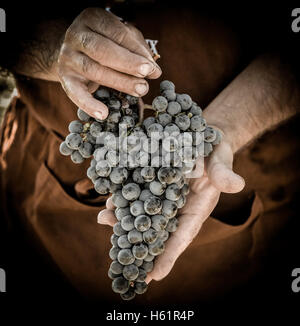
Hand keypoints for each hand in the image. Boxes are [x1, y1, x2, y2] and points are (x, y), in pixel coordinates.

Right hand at [56, 7, 160, 119]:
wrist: (74, 53)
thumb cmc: (105, 44)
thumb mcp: (121, 38)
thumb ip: (137, 49)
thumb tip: (154, 71)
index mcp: (92, 19)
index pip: (117, 33)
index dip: (136, 50)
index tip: (152, 66)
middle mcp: (77, 36)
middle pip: (103, 51)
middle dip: (128, 64)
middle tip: (147, 75)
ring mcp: (68, 57)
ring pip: (93, 70)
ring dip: (120, 82)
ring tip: (140, 90)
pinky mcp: (65, 77)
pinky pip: (75, 93)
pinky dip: (89, 105)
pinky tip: (103, 114)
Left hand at [97, 130, 244, 282]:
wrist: (201, 136)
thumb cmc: (215, 152)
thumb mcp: (221, 160)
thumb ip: (224, 174)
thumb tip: (237, 185)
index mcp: (196, 208)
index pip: (183, 236)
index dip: (169, 255)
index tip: (153, 276)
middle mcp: (176, 207)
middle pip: (157, 230)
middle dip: (138, 243)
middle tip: (122, 259)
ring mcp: (162, 196)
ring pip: (142, 213)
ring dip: (123, 219)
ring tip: (104, 219)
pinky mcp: (152, 182)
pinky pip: (136, 194)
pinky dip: (123, 199)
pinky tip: (109, 201)